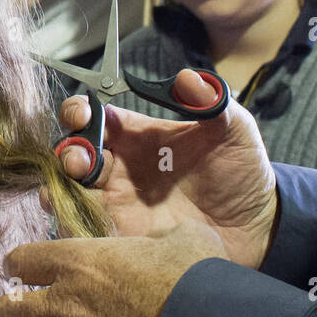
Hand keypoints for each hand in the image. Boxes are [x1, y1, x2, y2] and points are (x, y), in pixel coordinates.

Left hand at [0, 221, 226, 316]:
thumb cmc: (192, 272)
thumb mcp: (176, 237)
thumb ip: (154, 237)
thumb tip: (163, 238)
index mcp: (78, 261)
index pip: (20, 260)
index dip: (21, 261)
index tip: (29, 264)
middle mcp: (66, 302)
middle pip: (7, 312)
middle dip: (11, 306)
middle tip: (27, 301)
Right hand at [52, 69, 278, 268]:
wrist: (256, 228)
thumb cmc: (242, 174)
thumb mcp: (233, 131)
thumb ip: (210, 102)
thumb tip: (186, 78)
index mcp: (140, 137)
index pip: (96, 117)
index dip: (80, 111)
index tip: (82, 114)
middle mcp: (122, 169)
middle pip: (73, 154)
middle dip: (67, 153)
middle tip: (81, 161)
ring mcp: (119, 205)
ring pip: (69, 193)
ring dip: (60, 189)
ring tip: (71, 193)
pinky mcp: (122, 238)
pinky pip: (84, 231)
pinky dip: (74, 224)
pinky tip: (83, 222)